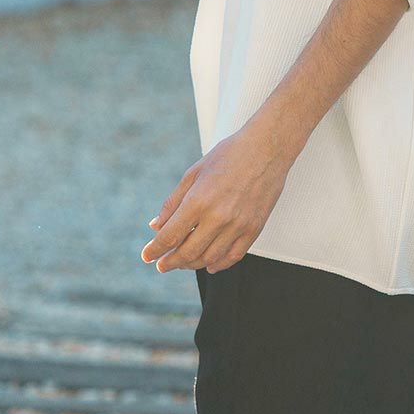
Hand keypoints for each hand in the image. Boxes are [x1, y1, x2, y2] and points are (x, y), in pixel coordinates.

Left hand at [142, 124, 291, 273]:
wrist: (267, 149)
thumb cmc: (229, 156)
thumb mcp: (193, 173)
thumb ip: (173, 202)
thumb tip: (156, 226)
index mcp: (198, 200)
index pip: (170, 236)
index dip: (155, 250)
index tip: (147, 257)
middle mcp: (218, 217)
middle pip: (188, 252)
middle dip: (170, 262)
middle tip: (162, 265)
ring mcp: (238, 225)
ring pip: (209, 258)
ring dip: (192, 264)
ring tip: (183, 262)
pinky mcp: (253, 229)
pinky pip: (233, 256)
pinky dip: (218, 265)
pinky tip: (209, 265)